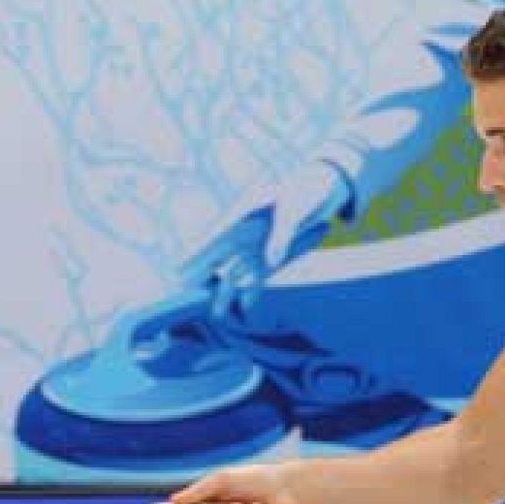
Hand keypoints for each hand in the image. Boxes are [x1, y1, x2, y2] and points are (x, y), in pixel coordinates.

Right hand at [181, 160, 350, 317]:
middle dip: (201, 276)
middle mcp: (245, 233)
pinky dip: (252, 291)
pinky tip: (245, 306)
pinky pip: (257, 276)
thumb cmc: (306, 192)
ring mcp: (257, 246)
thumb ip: (282, 236)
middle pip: (217, 258)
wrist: (325, 190)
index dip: (196, 255)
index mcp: (244, 215)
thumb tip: (270, 261)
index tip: (178, 269)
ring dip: (226, 292)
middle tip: (183, 295)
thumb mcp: (295, 209)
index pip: (214, 238)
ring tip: (216, 313)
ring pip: (235, 272)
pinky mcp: (273, 257)